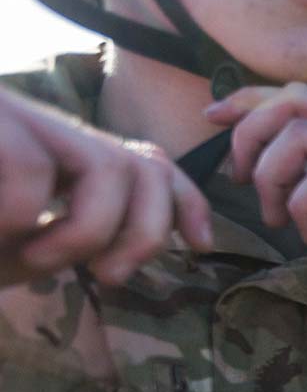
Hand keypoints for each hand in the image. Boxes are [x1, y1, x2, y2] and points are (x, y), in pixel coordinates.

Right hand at [0, 86, 211, 286]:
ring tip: (34, 259)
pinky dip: (19, 215)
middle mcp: (42, 125)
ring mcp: (13, 114)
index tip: (202, 245)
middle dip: (147, 232)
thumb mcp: (26, 246)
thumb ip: (81, 242)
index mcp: (57, 152)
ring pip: (105, 166)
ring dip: (87, 232)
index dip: (186, 201)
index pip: (145, 162)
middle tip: (108, 276)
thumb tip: (156, 246)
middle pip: (143, 167)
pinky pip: (29, 165)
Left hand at [205, 84, 306, 341]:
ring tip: (279, 216)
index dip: (249, 100)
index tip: (211, 120)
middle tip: (242, 181)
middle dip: (251, 135)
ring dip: (273, 177)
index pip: (299, 94)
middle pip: (297, 101)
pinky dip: (303, 207)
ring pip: (306, 136)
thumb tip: (259, 159)